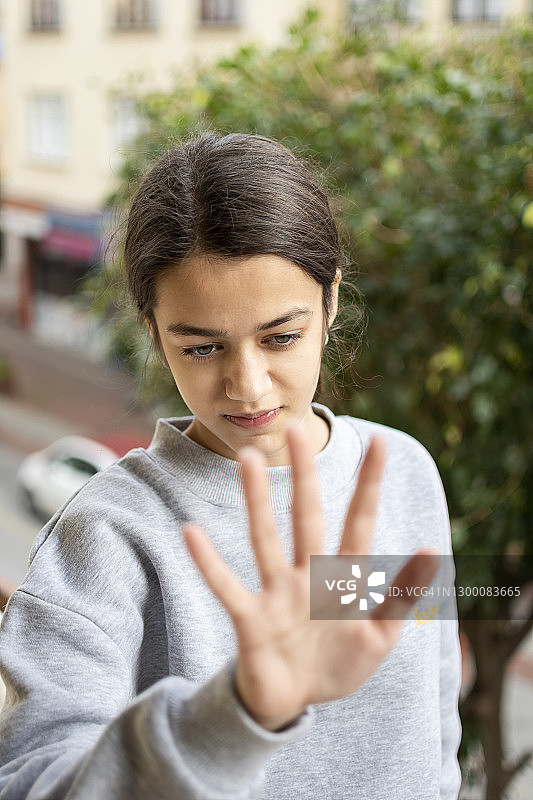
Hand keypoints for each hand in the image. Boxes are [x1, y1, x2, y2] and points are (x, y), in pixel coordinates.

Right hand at [182, 423, 438, 730]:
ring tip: (249, 462)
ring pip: (266, 539)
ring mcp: (277, 593)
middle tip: (297, 431)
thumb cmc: (336, 663)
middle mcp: (308, 575)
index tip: (380, 443)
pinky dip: (209, 563)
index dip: (370, 485)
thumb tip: (432, 550)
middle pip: (308, 517)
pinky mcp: (251, 618)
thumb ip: (402, 596)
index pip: (359, 522)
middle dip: (305, 476)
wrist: (293, 702)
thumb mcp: (378, 636)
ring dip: (257, 501)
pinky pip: (227, 586)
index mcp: (342, 578)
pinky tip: (191, 533)